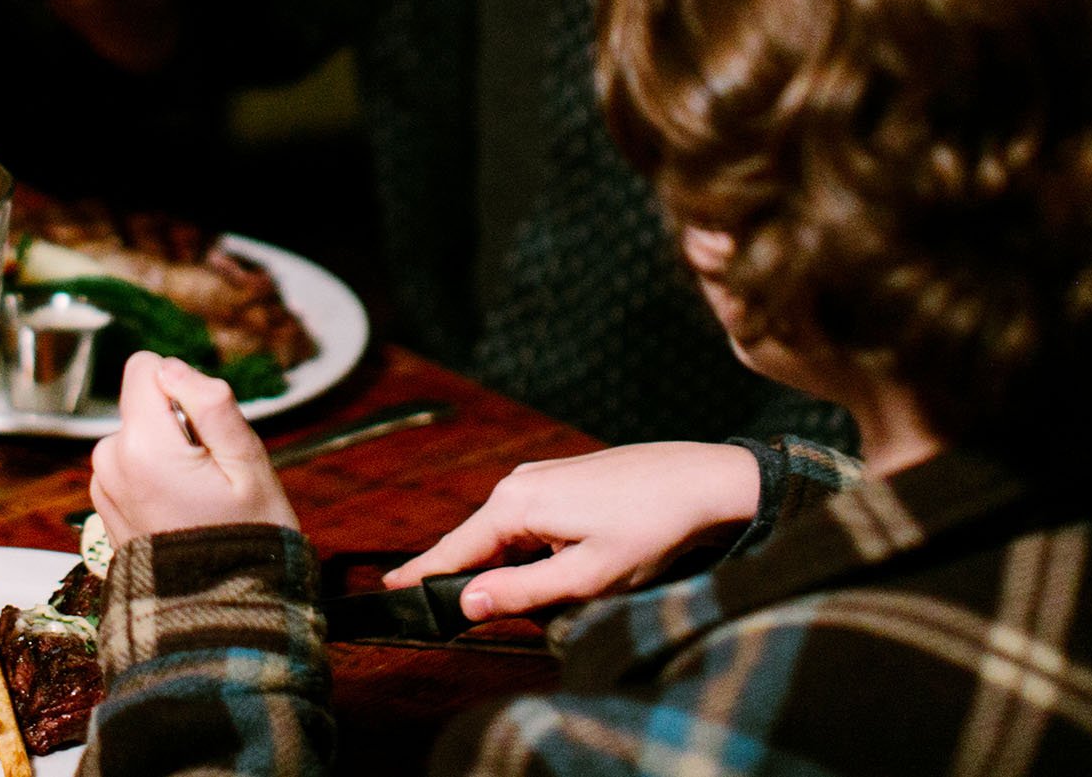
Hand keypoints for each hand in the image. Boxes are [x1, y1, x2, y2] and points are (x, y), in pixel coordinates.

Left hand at [89, 352, 296, 543]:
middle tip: (212, 473)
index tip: (208, 431)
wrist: (220, 616)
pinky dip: (153, 477)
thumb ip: (211, 405)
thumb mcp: (249, 465)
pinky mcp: (105, 506)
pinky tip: (180, 511)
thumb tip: (172, 368)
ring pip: (138, 434)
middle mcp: (110, 462)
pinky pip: (130, 465)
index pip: (145, 367)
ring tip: (198, 496)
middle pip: (143, 403)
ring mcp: (103, 488)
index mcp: (141, 446)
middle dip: (178, 423)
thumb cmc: (246, 541)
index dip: (183, 387)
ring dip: (167, 453)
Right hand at [386, 442, 760, 619]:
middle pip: (478, 543)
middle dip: (474, 580)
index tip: (389, 590)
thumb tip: (466, 603)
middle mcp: (518, 484)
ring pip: (506, 535)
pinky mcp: (563, 480)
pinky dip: (530, 551)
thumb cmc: (650, 528)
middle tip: (456, 614)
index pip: (455, 549)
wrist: (702, 481)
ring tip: (526, 599)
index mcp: (515, 505)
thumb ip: (521, 592)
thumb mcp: (587, 576)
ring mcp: (541, 478)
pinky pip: (529, 522)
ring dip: (511, 569)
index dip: (424, 576)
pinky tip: (556, 568)